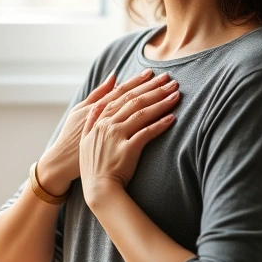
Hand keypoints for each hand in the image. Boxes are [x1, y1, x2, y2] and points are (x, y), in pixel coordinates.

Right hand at [37, 68, 163, 195]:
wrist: (96, 187)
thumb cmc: (92, 162)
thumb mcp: (85, 134)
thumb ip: (93, 112)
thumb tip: (103, 93)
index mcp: (99, 119)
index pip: (120, 95)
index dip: (137, 83)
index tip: (151, 74)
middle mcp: (107, 124)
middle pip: (134, 101)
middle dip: (154, 88)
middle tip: (171, 80)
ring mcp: (117, 136)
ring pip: (141, 114)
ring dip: (160, 102)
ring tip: (176, 94)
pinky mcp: (128, 149)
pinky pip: (146, 133)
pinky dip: (160, 125)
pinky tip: (172, 118)